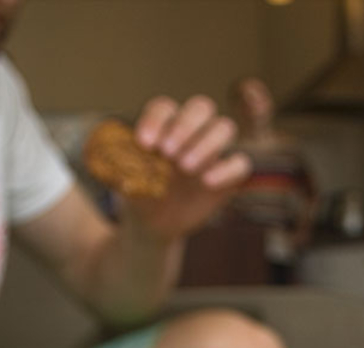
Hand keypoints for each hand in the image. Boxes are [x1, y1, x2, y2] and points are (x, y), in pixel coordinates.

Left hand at [129, 94, 250, 239]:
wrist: (153, 224)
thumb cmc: (140, 194)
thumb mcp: (126, 181)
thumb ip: (125, 168)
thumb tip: (123, 163)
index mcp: (165, 125)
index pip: (165, 108)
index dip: (156, 121)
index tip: (144, 145)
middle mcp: (193, 131)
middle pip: (201, 107)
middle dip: (186, 125)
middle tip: (168, 153)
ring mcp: (214, 151)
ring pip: (224, 128)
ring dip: (206, 143)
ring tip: (185, 167)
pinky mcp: (229, 175)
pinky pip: (240, 163)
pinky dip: (226, 169)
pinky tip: (206, 181)